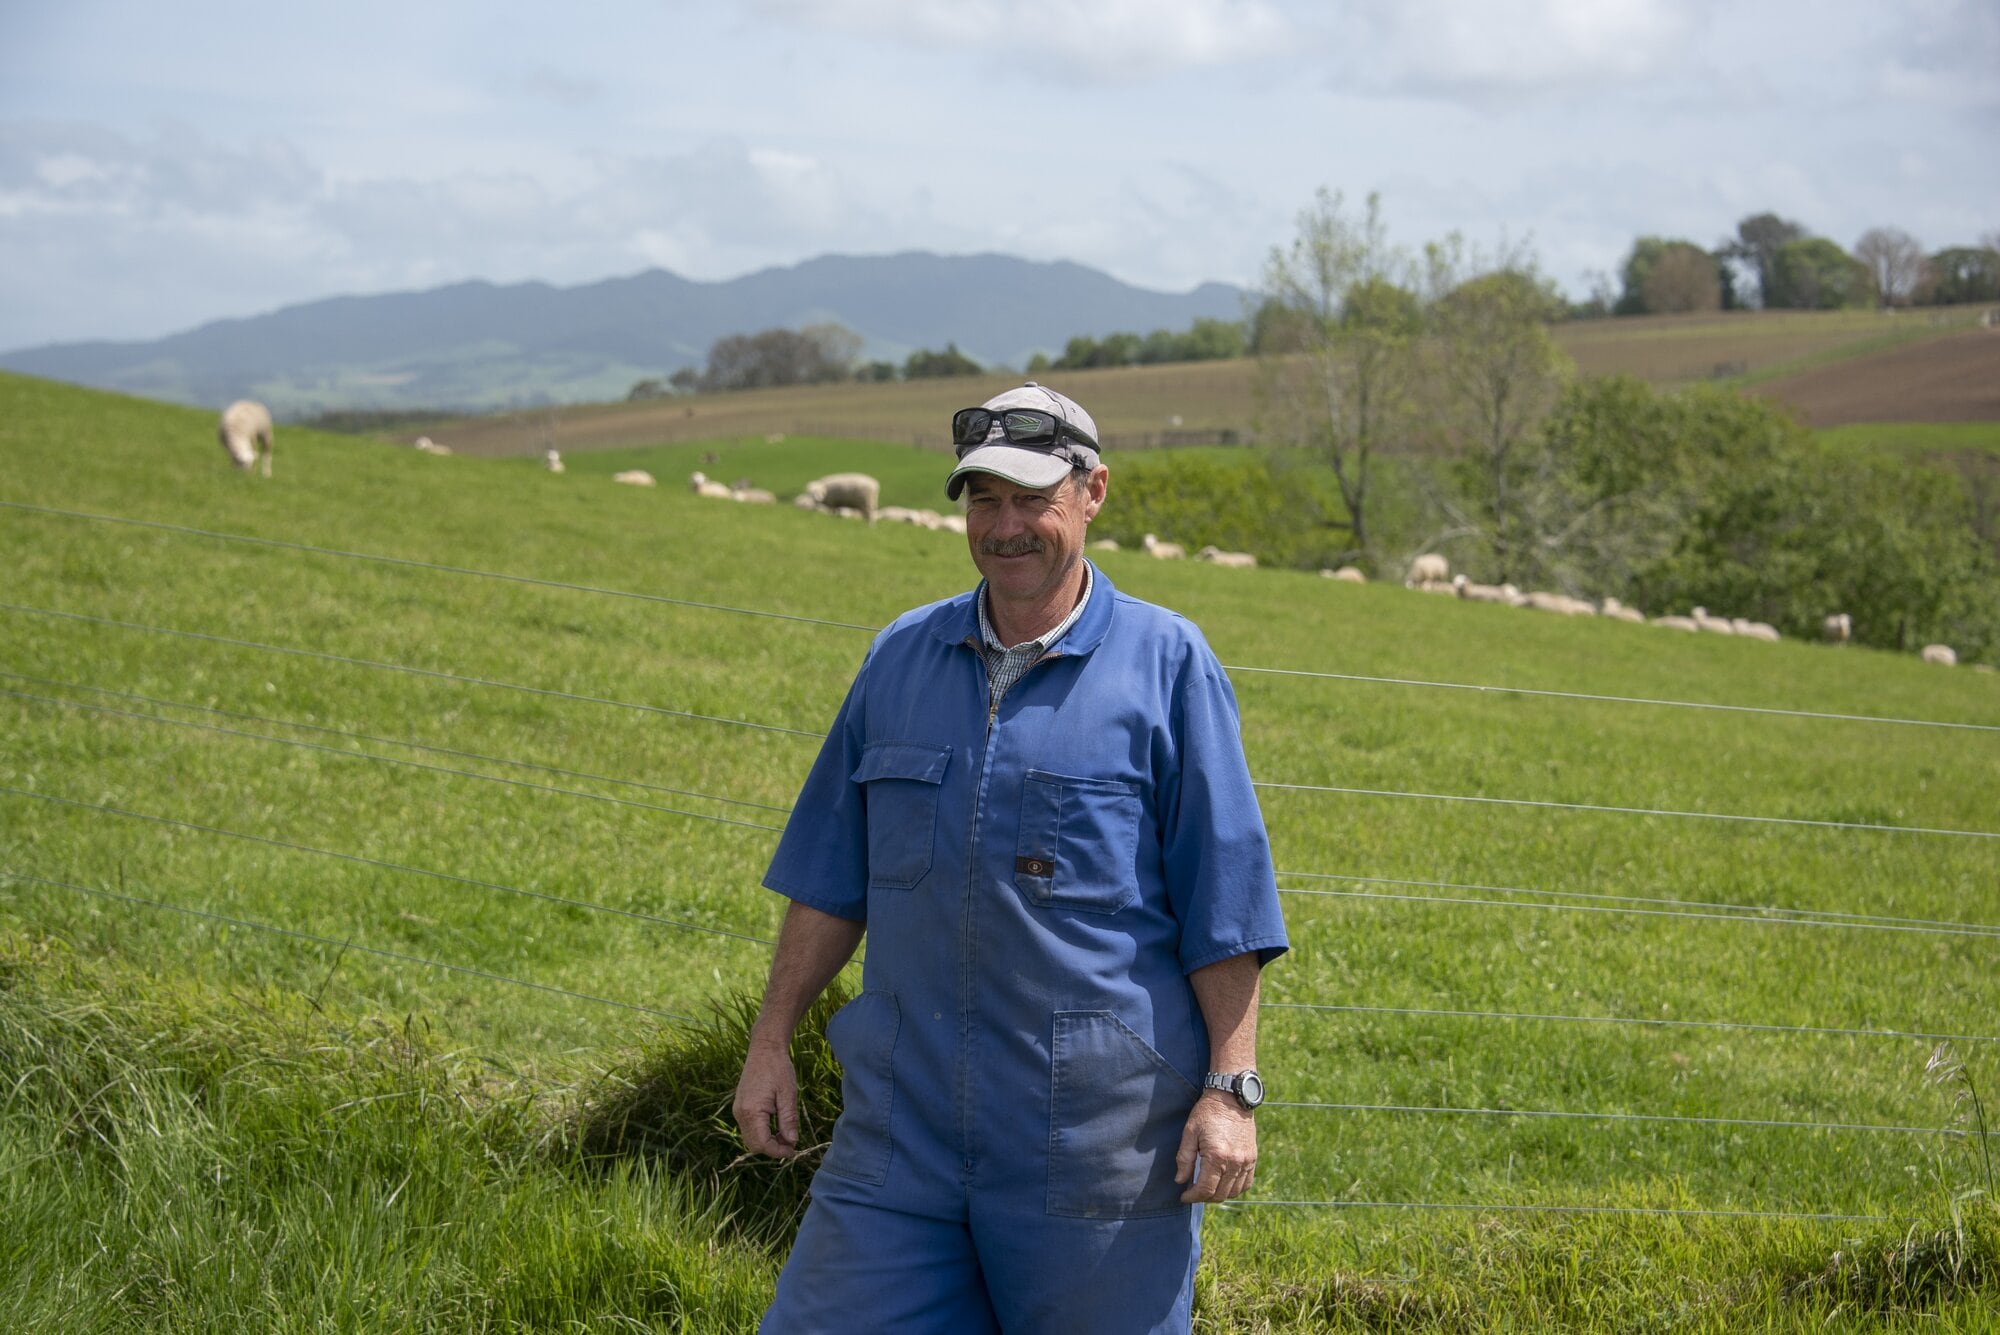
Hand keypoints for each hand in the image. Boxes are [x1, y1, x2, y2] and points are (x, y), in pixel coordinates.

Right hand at [733, 1042, 800, 1156]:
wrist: (764, 1049)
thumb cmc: (778, 1069)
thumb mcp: (788, 1094)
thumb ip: (788, 1120)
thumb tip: (792, 1142)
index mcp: (751, 1111)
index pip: (762, 1143)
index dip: (778, 1151)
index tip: (793, 1150)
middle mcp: (740, 1113)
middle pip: (754, 1144)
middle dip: (772, 1148)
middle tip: (791, 1144)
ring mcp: (738, 1110)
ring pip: (750, 1138)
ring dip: (767, 1141)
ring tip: (786, 1134)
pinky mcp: (740, 1106)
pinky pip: (749, 1128)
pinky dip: (762, 1132)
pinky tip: (777, 1126)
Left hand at [1174, 1090, 1256, 1202]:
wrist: (1231, 1097)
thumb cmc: (1207, 1113)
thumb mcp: (1190, 1132)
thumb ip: (1184, 1158)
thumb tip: (1180, 1181)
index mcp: (1217, 1157)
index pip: (1205, 1190)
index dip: (1193, 1197)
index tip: (1184, 1196)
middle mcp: (1234, 1162)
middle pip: (1220, 1194)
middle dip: (1204, 1198)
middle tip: (1193, 1192)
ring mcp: (1246, 1161)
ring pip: (1234, 1192)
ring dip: (1219, 1195)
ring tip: (1207, 1189)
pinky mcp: (1252, 1158)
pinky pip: (1246, 1183)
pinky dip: (1235, 1189)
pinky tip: (1224, 1184)